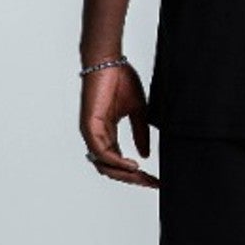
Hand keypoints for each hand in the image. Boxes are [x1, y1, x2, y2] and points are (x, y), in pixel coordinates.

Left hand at [80, 62, 156, 188]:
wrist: (108, 61)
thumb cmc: (120, 79)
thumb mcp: (138, 111)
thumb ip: (140, 133)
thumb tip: (144, 155)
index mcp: (107, 133)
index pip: (119, 162)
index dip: (137, 174)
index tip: (155, 180)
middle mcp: (98, 136)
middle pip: (111, 169)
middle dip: (132, 179)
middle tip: (151, 183)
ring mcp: (92, 132)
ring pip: (104, 165)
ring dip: (125, 174)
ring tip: (143, 178)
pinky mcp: (89, 126)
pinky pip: (101, 152)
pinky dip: (116, 162)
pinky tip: (133, 165)